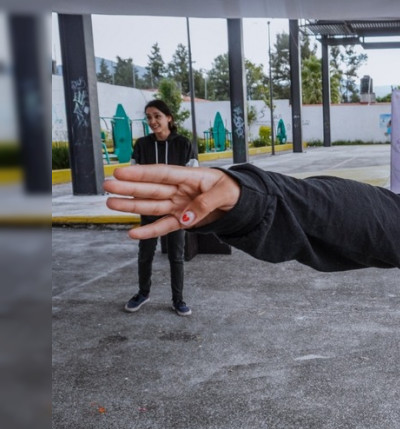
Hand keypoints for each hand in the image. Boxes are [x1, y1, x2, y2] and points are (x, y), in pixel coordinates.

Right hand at [104, 165, 240, 239]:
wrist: (240, 202)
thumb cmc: (232, 190)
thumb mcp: (224, 193)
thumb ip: (205, 204)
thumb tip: (185, 219)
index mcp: (189, 177)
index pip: (162, 173)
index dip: (141, 173)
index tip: (121, 172)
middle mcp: (180, 190)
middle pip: (151, 189)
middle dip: (129, 188)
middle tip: (107, 185)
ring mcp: (179, 205)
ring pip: (152, 206)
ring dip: (131, 205)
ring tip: (111, 203)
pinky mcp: (182, 220)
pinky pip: (164, 226)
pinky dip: (150, 231)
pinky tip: (133, 233)